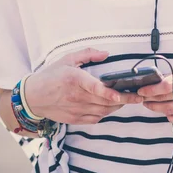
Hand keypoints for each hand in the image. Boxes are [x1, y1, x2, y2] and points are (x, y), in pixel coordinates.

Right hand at [24, 48, 141, 124]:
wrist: (33, 97)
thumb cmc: (51, 75)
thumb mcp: (68, 58)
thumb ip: (88, 54)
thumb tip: (106, 53)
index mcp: (74, 79)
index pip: (94, 88)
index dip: (108, 92)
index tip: (119, 94)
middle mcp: (76, 96)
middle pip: (104, 101)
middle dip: (124, 99)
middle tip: (139, 95)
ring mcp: (76, 110)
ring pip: (103, 111)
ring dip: (117, 106)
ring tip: (129, 99)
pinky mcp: (75, 119)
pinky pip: (96, 118)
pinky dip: (106, 113)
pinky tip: (112, 106)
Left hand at [137, 62, 172, 124]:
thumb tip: (158, 82)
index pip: (164, 85)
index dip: (150, 89)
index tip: (141, 90)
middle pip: (164, 99)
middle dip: (149, 98)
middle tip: (141, 97)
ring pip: (169, 109)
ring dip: (156, 108)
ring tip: (148, 104)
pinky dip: (170, 116)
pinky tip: (165, 112)